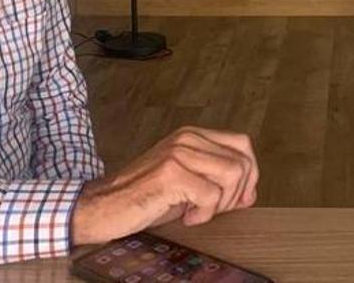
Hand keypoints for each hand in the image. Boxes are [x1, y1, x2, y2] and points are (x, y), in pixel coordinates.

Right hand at [71, 127, 258, 244]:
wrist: (103, 206)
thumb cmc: (144, 197)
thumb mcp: (187, 182)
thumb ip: (217, 180)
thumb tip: (250, 193)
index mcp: (193, 135)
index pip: (243, 144)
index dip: (250, 173)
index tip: (240, 198)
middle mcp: (188, 138)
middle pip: (242, 162)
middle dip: (236, 193)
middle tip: (213, 209)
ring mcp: (179, 153)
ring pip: (232, 175)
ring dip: (220, 204)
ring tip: (197, 212)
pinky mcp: (171, 174)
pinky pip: (211, 195)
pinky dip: (203, 214)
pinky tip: (186, 217)